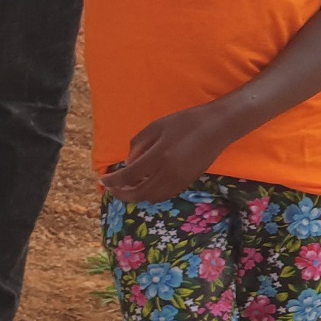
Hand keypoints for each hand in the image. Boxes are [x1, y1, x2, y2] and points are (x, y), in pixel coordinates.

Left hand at [99, 106, 234, 202]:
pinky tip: (144, 187)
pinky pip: (165, 195)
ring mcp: (180, 180)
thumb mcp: (156, 127)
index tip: (102, 180)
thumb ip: (138, 145)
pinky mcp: (188, 182)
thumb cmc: (185, 122)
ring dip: (135, 196)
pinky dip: (151, 195)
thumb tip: (127, 163)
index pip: (128, 176)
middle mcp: (169, 173)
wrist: (218, 127)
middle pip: (139, 193)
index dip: (112, 181)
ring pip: (152, 198)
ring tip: (125, 188)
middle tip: (111, 188)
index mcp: (158, 157)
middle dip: (121, 194)